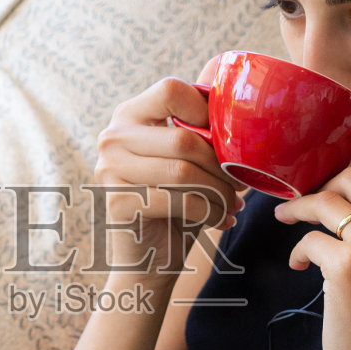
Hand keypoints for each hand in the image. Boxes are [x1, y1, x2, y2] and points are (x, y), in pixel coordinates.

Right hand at [93, 58, 245, 273]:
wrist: (148, 260)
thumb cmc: (174, 205)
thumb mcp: (184, 161)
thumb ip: (198, 131)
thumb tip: (241, 112)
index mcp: (129, 116)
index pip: (170, 90)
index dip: (205, 111)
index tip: (223, 140)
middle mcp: (112, 138)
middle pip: (183, 138)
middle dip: (221, 166)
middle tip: (239, 185)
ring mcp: (108, 170)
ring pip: (184, 172)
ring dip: (219, 192)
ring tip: (232, 204)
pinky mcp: (117, 203)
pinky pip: (179, 202)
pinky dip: (210, 212)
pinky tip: (220, 220)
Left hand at [272, 163, 350, 349]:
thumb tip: (350, 199)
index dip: (350, 180)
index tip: (331, 195)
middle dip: (324, 187)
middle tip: (307, 208)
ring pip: (327, 199)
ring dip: (299, 209)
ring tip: (287, 222)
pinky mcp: (346, 266)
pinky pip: (309, 237)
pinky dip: (297, 250)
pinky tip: (299, 267)